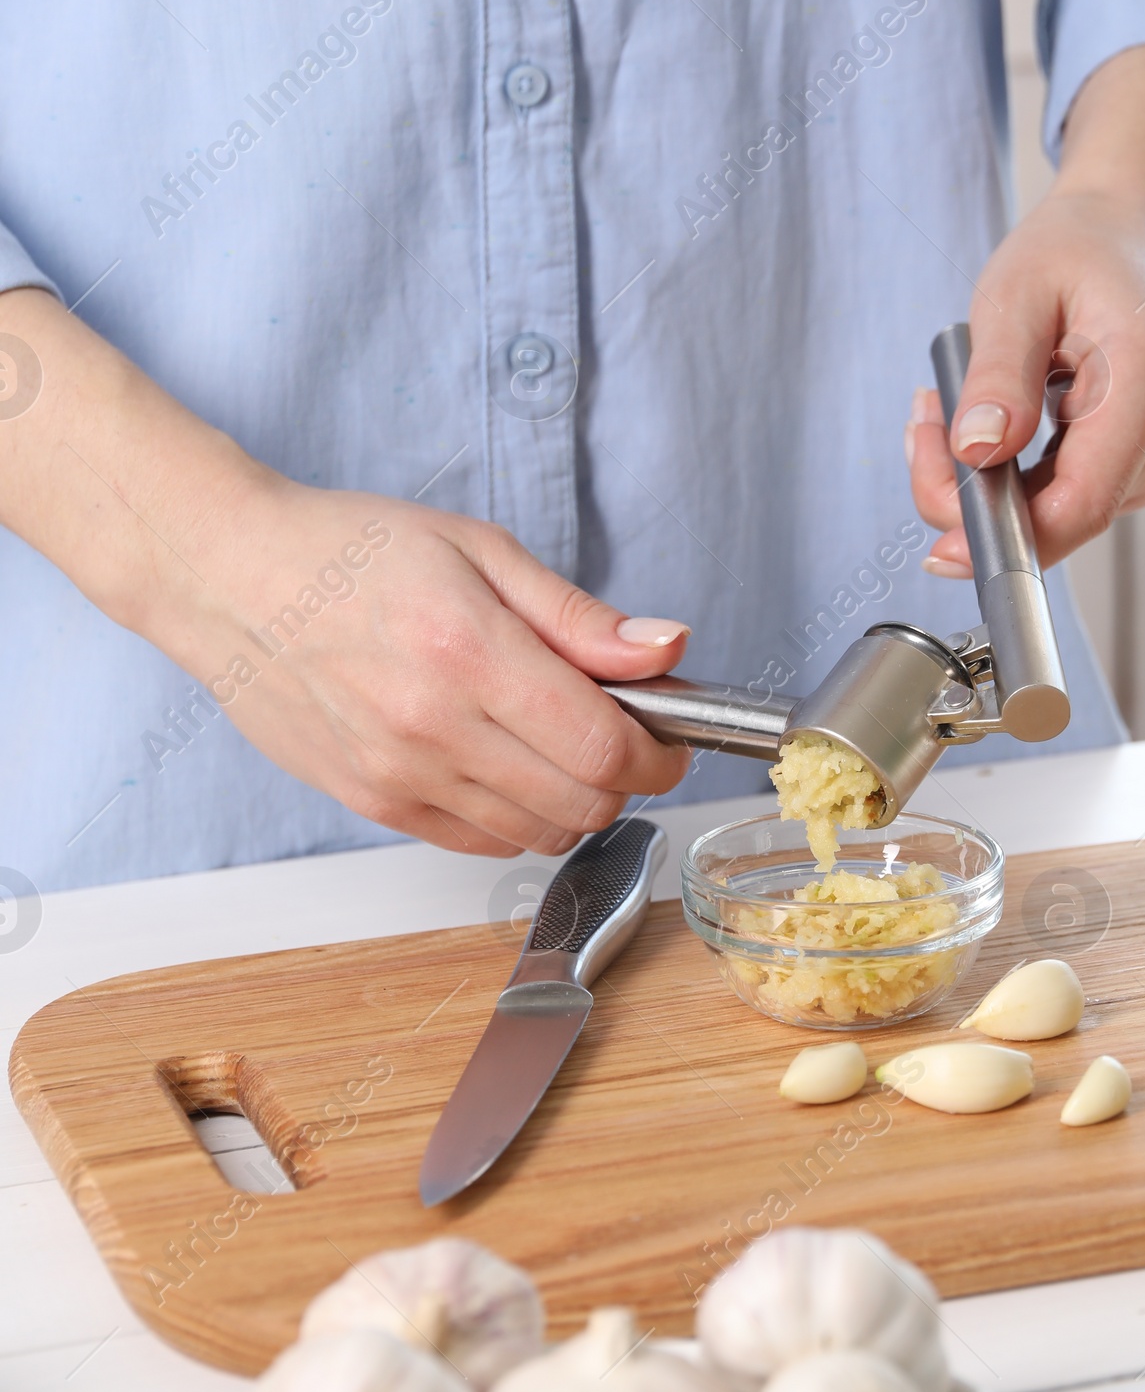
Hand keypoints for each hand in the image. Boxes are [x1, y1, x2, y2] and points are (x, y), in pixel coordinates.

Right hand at [185, 481, 693, 856]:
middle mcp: (434, 727)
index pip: (604, 747)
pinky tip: (509, 766)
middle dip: (626, 778)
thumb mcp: (479, 549)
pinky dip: (519, 818)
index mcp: (470, 652)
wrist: (230, 579)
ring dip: (574, 801)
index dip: (659, 753)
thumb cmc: (350, 551)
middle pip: (582, 803)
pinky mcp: (374, 803)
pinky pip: (481, 841)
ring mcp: (400, 776)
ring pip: (537, 832)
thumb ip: (578, 614)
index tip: (668, 735)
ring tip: (558, 743)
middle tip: (621, 733)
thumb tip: (666, 650)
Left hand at [907, 44, 1144, 573]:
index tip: (941, 549)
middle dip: (976, 493)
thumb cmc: (1074, 247)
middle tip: (922, 427)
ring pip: (1061, 508)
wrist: (1127, 229)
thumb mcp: (1014, 292)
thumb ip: (997, 375)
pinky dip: (1017, 473)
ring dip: (991, 480)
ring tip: (949, 406)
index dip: (1012, 539)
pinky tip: (991, 422)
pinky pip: (1068, 491)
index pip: (1084, 499)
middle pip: (1065, 512)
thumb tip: (977, 452)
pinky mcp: (1142, 453)